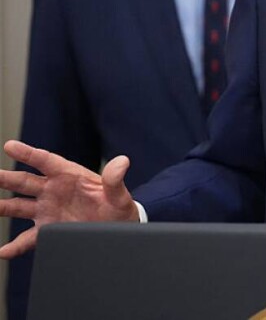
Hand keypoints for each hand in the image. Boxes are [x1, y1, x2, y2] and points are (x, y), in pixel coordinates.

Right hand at [0, 140, 138, 258]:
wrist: (119, 228)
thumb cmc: (118, 207)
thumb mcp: (118, 194)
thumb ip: (115, 179)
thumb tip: (122, 162)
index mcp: (69, 175)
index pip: (45, 161)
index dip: (28, 153)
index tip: (9, 146)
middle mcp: (54, 190)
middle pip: (24, 182)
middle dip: (4, 178)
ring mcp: (48, 209)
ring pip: (17, 206)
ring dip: (1, 207)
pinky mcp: (47, 229)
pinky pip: (26, 238)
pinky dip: (13, 246)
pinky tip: (2, 251)